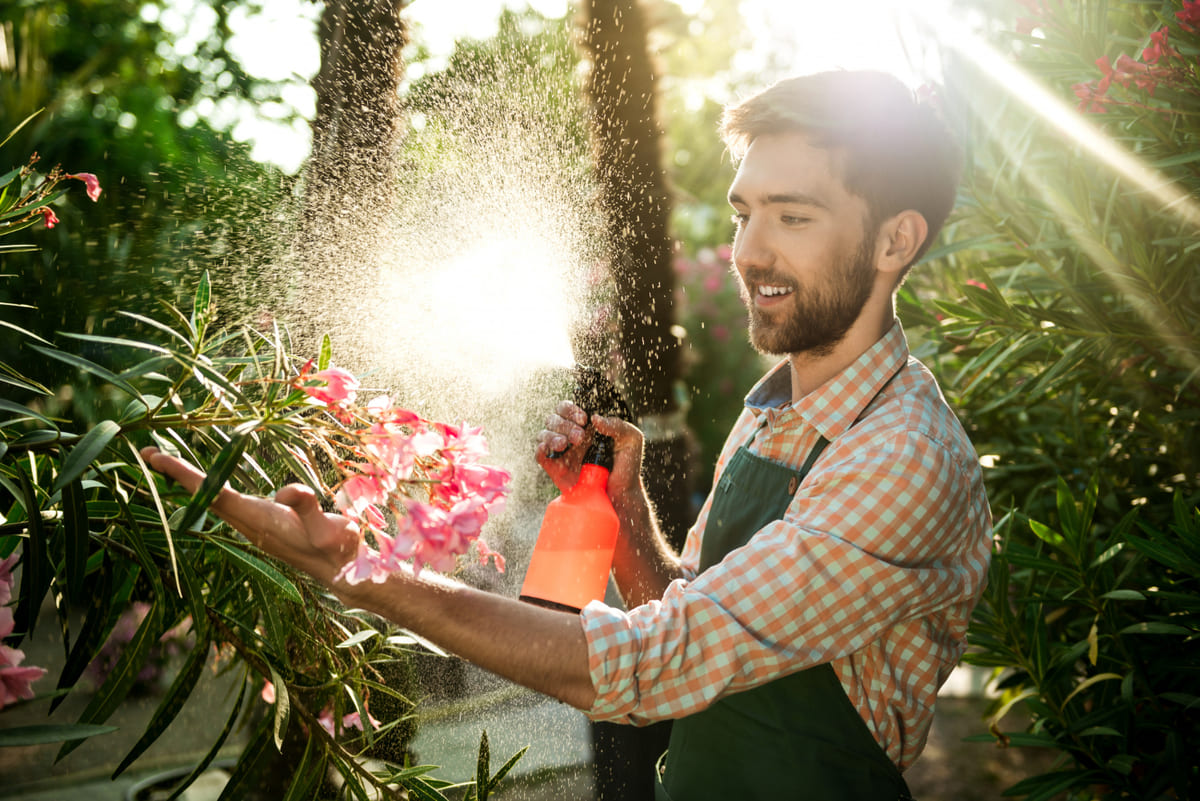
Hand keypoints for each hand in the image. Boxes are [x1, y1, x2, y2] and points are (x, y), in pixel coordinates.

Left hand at [139, 447, 357, 587]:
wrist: (343, 571)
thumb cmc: (338, 548)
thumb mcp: (329, 528)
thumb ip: (309, 508)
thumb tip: (287, 490)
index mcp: (259, 520)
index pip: (214, 494)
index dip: (186, 476)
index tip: (158, 458)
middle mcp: (249, 524)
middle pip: (204, 497)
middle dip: (176, 475)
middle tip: (147, 454)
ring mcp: (253, 525)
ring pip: (212, 501)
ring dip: (190, 483)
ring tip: (167, 465)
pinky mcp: (261, 524)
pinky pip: (225, 503)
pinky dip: (209, 488)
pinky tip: (208, 484)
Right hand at [534, 402, 645, 511]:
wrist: (621, 495)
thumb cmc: (627, 467)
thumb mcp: (632, 440)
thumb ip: (618, 425)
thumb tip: (595, 418)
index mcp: (587, 426)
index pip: (569, 408)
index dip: (571, 409)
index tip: (584, 419)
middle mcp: (571, 436)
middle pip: (554, 418)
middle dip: (564, 424)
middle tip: (579, 437)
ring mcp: (562, 452)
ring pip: (544, 433)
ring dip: (551, 435)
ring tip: (565, 444)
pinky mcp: (555, 468)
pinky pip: (539, 455)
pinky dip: (540, 449)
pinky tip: (547, 449)